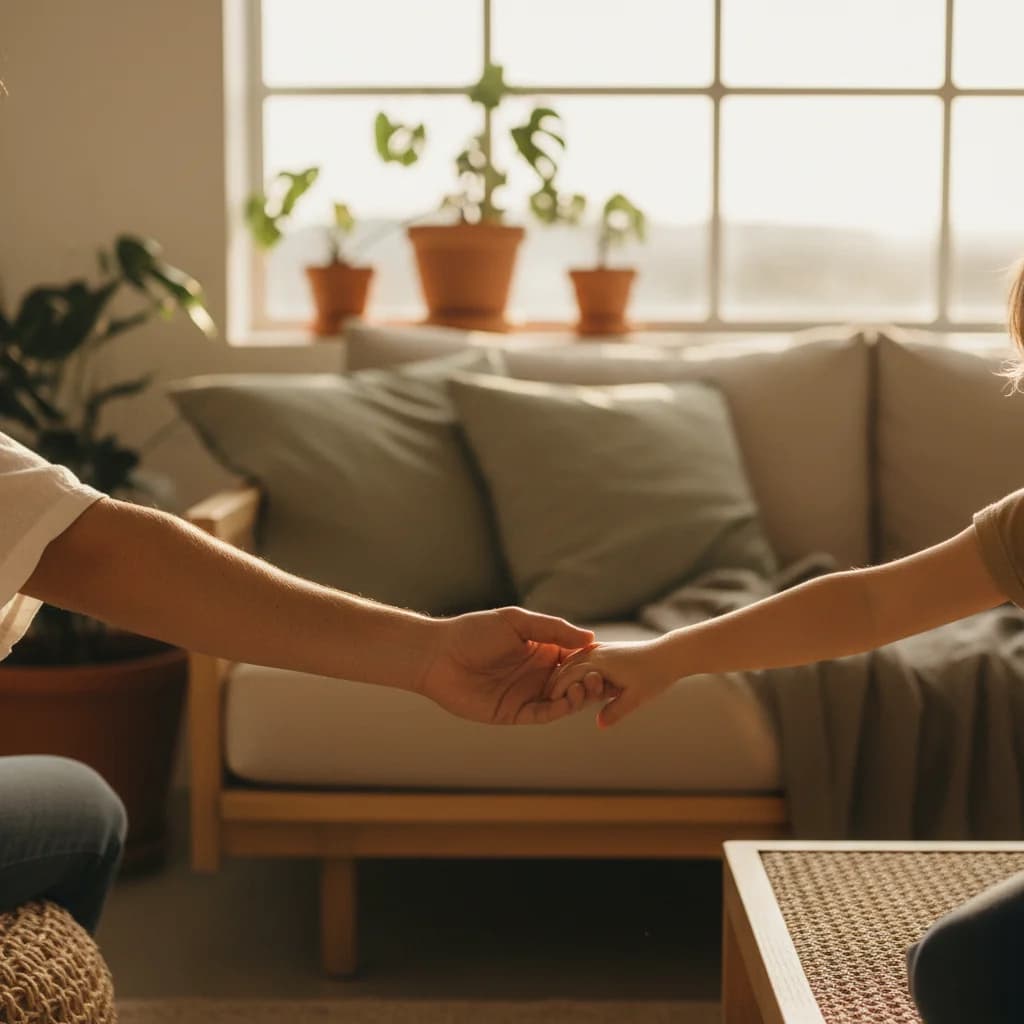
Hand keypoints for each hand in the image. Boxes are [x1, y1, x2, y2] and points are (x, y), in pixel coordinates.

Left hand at [418, 607, 608, 724]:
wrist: (438, 655)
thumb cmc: (473, 631)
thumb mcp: (516, 622)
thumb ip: (552, 629)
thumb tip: (589, 638)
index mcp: (541, 650)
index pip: (575, 658)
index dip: (592, 660)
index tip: (608, 658)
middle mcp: (538, 674)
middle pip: (574, 682)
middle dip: (590, 681)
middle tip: (602, 678)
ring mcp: (527, 694)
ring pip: (563, 700)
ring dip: (578, 696)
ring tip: (586, 687)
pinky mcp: (515, 713)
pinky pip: (544, 714)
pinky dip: (560, 709)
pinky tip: (569, 699)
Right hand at [549, 640, 674, 727]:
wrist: (668, 655)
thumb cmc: (654, 676)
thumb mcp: (636, 698)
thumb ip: (616, 711)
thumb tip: (599, 724)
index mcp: (600, 663)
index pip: (569, 675)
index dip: (557, 689)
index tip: (547, 702)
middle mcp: (597, 652)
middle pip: (566, 666)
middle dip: (554, 681)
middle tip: (543, 698)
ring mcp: (600, 648)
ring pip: (572, 659)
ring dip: (561, 672)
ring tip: (553, 689)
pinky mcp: (605, 648)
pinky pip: (581, 655)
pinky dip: (571, 666)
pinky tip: (569, 676)